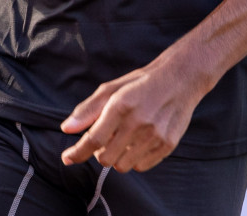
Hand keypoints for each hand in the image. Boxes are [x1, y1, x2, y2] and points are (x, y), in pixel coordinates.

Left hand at [59, 55, 205, 171]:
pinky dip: (134, 160)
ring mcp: (155, 135)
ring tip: (123, 140)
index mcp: (121, 104)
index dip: (77, 152)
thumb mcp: (112, 89)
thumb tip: (66, 129)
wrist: (180, 79)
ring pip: (122, 166)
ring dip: (117, 158)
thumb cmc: (141, 84)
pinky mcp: (168, 144)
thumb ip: (88, 110)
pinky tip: (138, 143)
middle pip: (105, 158)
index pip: (93, 139)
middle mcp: (138, 122)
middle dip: (98, 153)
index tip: (67, 158)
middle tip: (104, 140)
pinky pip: (141, 166)